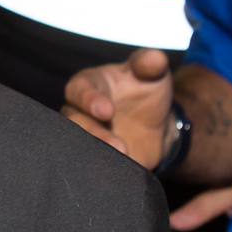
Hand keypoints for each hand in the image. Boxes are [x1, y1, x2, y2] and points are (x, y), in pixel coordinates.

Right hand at [61, 48, 175, 169]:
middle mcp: (79, 111)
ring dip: (98, 152)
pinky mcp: (93, 158)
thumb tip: (156, 57)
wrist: (155, 124)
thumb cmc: (146, 90)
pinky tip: (119, 174)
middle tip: (118, 145)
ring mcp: (85, 136)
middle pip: (75, 122)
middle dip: (93, 133)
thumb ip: (150, 65)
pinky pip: (91, 164)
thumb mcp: (152, 74)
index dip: (89, 100)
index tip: (106, 111)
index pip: (79, 90)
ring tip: (123, 157)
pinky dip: (102, 169)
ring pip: (79, 145)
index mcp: (88, 85)